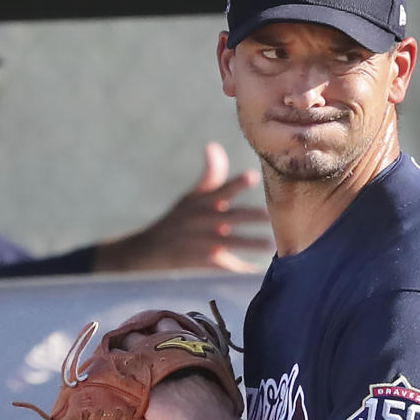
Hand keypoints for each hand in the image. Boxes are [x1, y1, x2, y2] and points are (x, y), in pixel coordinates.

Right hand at [95, 142, 271, 272]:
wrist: (149, 251)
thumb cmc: (177, 221)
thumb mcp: (190, 198)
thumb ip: (210, 176)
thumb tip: (214, 146)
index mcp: (203, 203)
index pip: (222, 190)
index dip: (237, 184)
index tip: (253, 176)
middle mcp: (203, 221)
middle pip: (230, 217)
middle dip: (250, 216)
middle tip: (270, 216)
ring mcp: (202, 242)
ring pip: (230, 242)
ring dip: (249, 243)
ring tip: (269, 245)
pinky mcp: (202, 261)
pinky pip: (225, 266)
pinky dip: (239, 270)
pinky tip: (255, 273)